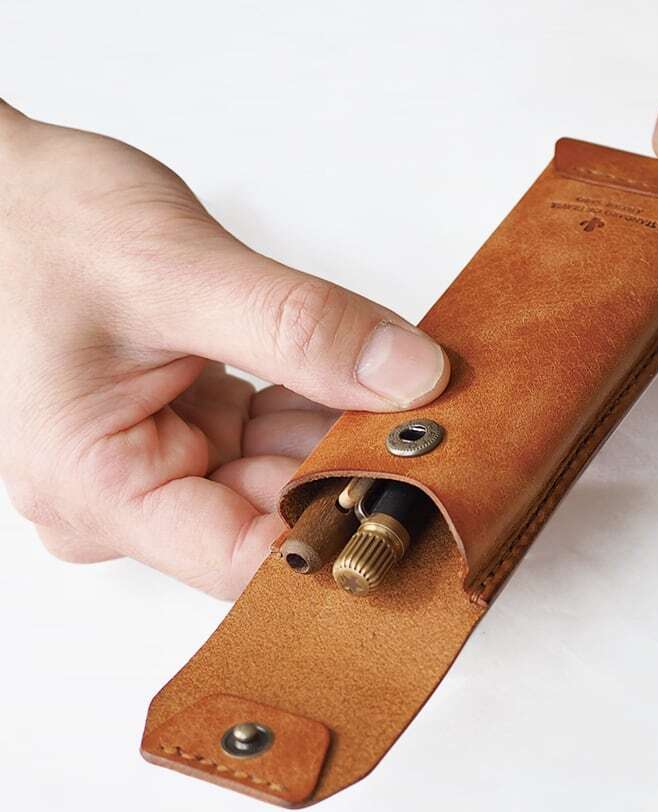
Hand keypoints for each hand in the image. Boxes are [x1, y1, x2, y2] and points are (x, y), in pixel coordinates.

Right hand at [0, 101, 448, 597]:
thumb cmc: (33, 227)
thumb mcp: (175, 271)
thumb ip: (299, 330)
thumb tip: (406, 379)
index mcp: (98, 488)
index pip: (248, 560)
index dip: (341, 534)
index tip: (422, 500)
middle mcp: (128, 495)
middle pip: (274, 518)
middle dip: (354, 472)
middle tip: (439, 433)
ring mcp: (159, 464)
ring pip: (283, 475)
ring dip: (343, 436)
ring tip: (410, 399)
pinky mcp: (186, 432)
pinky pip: (272, 439)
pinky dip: (319, 408)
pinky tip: (365, 383)